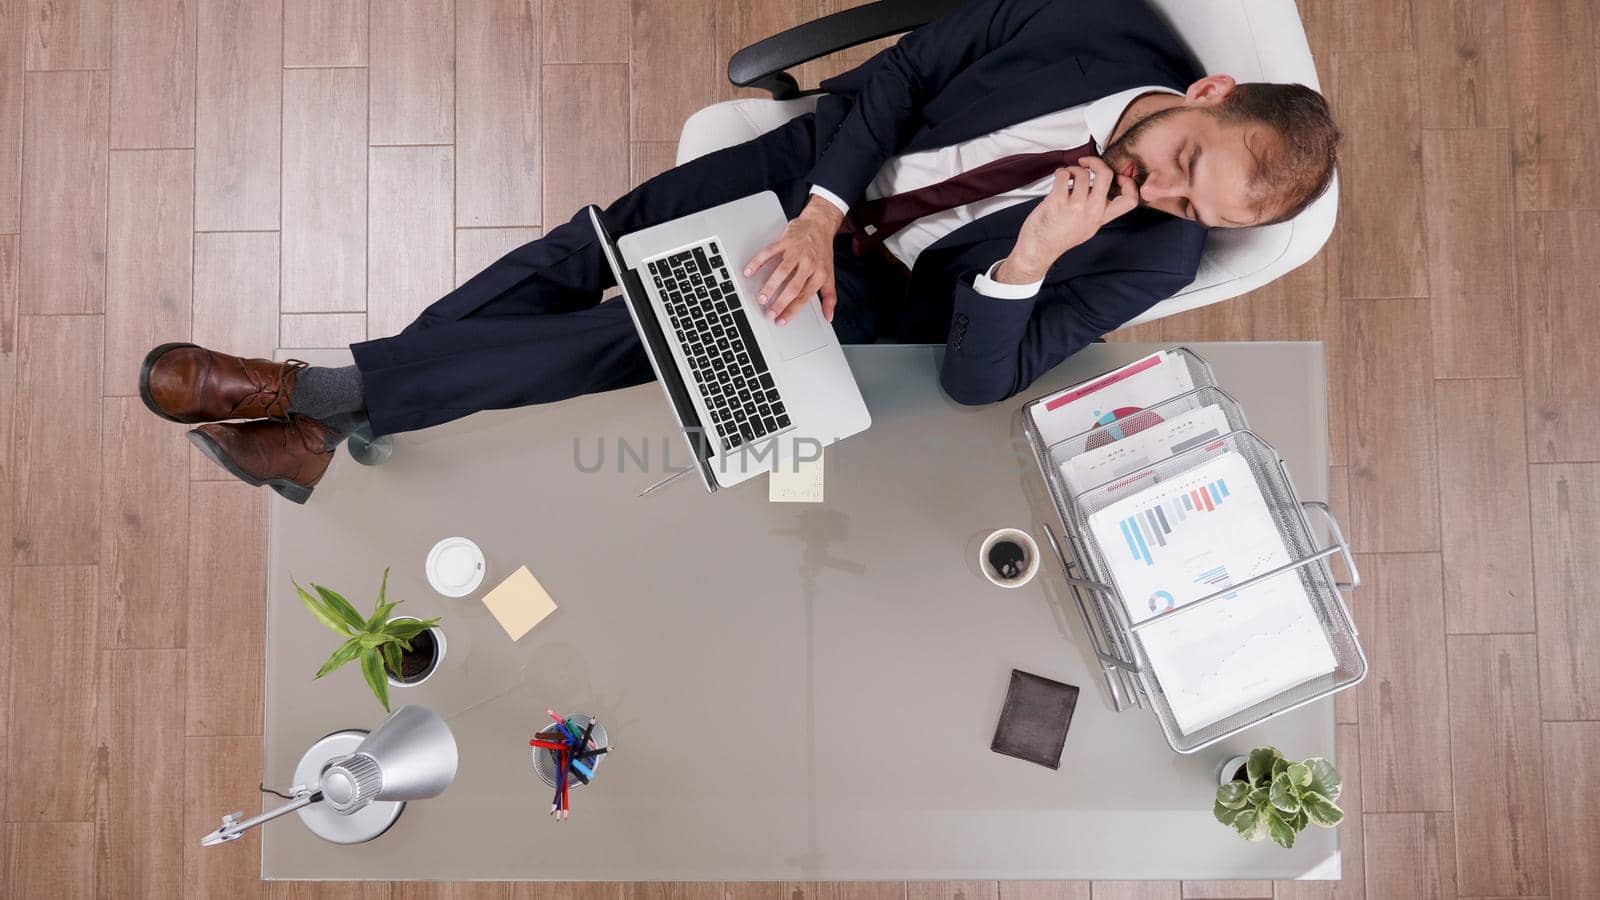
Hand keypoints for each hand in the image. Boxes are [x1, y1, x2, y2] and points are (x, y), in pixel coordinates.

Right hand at [743, 197, 842, 325]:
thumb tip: (829, 317)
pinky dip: (758, 261)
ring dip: (770, 285)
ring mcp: (796, 251)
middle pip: (793, 287)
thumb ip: (829, 297)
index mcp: (819, 274)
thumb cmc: (822, 252)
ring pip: (782, 271)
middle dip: (780, 302)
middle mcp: (809, 263)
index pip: (805, 297)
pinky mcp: (785, 240)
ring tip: (761, 298)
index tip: (781, 321)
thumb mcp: (829, 275)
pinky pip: (769, 252)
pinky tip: (750, 271)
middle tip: (769, 313)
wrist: (820, 224)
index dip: (792, 310)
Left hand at [996, 156, 1137, 283]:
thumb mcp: (1086, 228)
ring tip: (1067, 176)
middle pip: (1106, 175)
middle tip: (1089, 163)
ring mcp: (1075, 206)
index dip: (1129, 183)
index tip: (1118, 176)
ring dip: (1072, 169)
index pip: (1130, 200)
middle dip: (1097, 162)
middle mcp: (1091, 212)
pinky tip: (1058, 179)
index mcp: (1100, 218)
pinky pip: (1063, 175)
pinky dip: (1060, 173)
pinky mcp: (1057, 201)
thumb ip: (1095, 210)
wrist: (1038, 250)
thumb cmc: (1058, 238)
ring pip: (1082, 173)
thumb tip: (1096, 187)